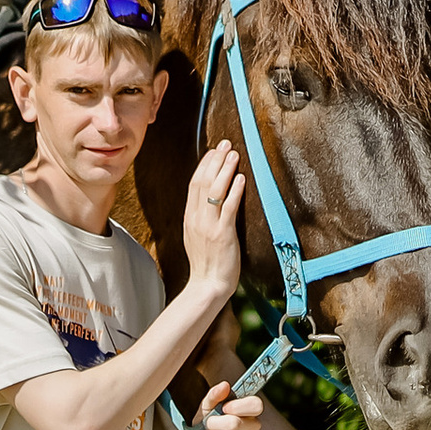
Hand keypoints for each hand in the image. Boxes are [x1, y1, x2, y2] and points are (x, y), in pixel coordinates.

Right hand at [180, 141, 246, 303]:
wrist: (207, 285)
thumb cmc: (206, 264)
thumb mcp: (197, 236)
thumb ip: (201, 218)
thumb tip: (208, 201)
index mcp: (189, 218)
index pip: (194, 184)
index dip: (205, 165)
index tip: (214, 151)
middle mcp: (196, 218)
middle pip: (203, 182)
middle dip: (215, 160)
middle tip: (225, 144)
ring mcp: (208, 226)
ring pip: (214, 190)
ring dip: (225, 170)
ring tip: (234, 154)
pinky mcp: (222, 234)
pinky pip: (228, 208)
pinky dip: (234, 191)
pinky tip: (241, 178)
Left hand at [192, 381, 263, 429]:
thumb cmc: (207, 423)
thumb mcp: (206, 407)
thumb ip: (214, 395)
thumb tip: (225, 385)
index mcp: (248, 409)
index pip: (256, 404)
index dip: (237, 407)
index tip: (223, 409)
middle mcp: (254, 424)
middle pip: (235, 423)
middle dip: (214, 424)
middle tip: (207, 425)